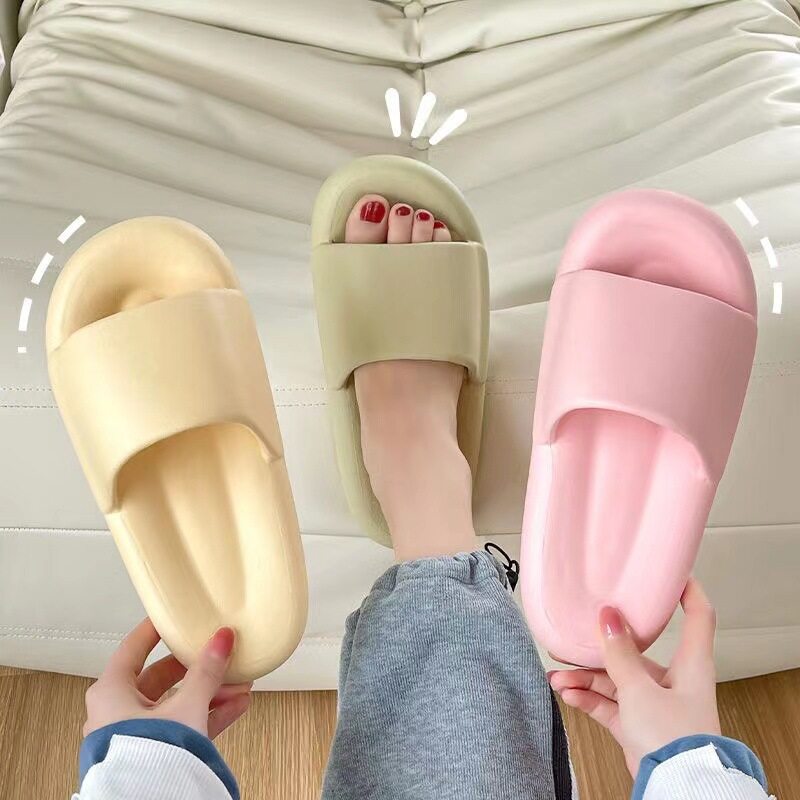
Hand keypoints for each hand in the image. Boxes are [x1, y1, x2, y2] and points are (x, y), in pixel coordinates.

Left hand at [83, 619, 251, 738]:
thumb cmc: (148, 758)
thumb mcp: (187, 705)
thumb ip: (207, 670)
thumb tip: (222, 639)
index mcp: (111, 692)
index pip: (133, 648)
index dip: (155, 630)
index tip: (172, 618)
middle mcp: (116, 713)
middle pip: (161, 678)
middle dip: (197, 668)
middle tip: (217, 655)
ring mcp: (135, 735)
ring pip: (176, 704)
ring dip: (209, 692)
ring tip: (239, 684)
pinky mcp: (151, 754)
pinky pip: (182, 726)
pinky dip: (207, 714)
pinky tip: (235, 706)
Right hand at [548, 578, 721, 776]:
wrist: (677, 789)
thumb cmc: (675, 738)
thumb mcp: (640, 688)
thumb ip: (619, 653)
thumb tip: (607, 615)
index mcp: (690, 665)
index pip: (697, 616)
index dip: (687, 590)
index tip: (669, 572)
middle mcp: (674, 682)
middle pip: (636, 653)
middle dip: (601, 648)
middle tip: (576, 637)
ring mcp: (656, 705)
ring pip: (616, 681)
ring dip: (586, 678)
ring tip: (559, 676)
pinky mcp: (640, 727)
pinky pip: (610, 706)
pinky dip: (589, 700)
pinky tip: (568, 695)